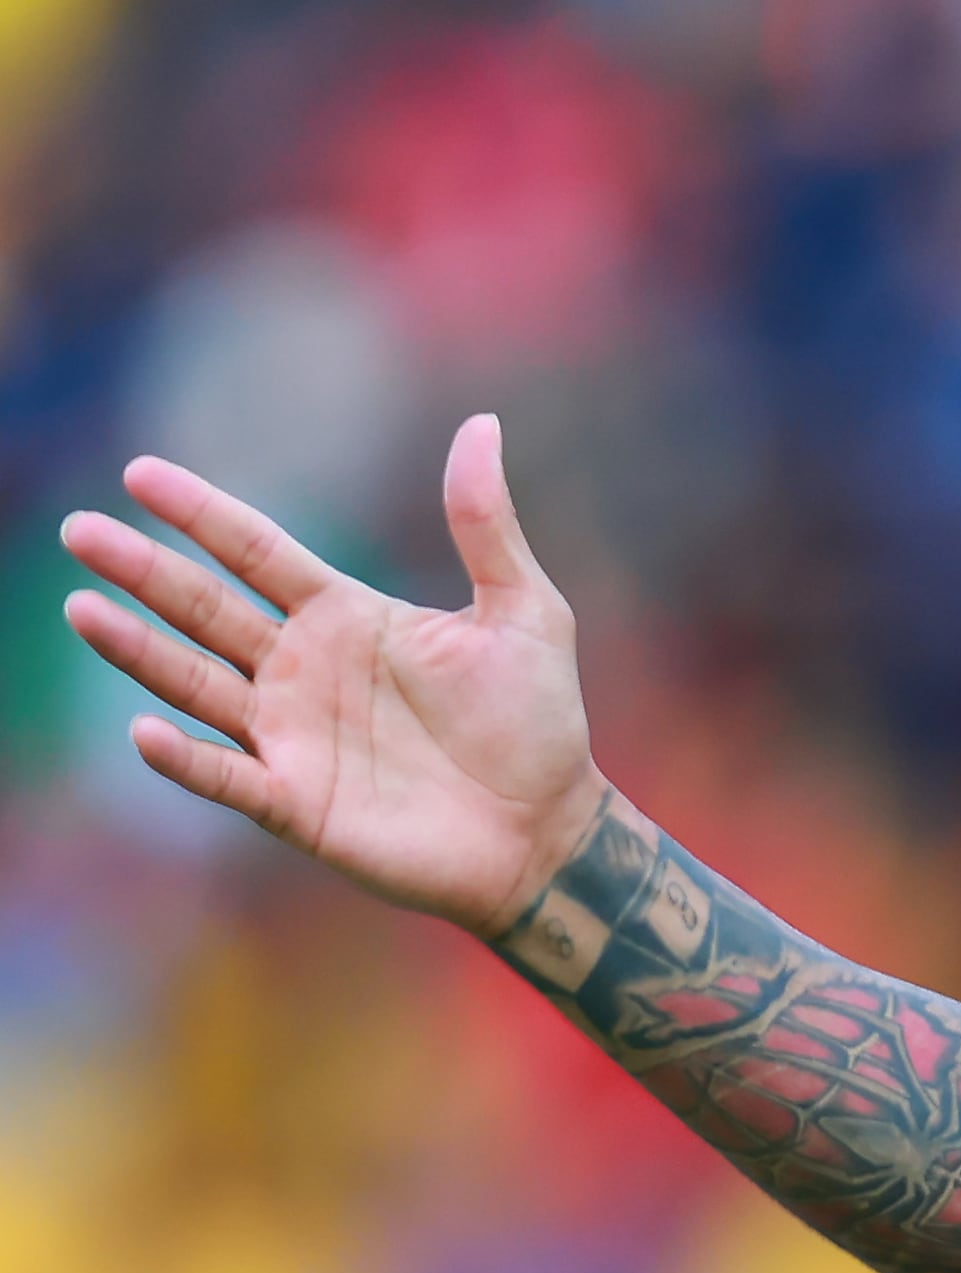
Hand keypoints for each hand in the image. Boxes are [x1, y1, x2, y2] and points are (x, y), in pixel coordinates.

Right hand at [60, 412, 601, 934]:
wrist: (552, 832)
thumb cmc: (539, 724)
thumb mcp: (524, 612)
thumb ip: (486, 525)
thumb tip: (482, 424)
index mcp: (345, 617)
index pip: (254, 552)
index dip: (200, 514)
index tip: (140, 474)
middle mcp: (303, 671)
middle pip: (205, 609)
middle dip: (143, 571)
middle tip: (80, 531)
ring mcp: (293, 738)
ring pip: (195, 684)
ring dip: (138, 650)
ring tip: (83, 609)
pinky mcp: (298, 803)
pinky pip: (226, 777)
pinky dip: (184, 759)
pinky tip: (143, 730)